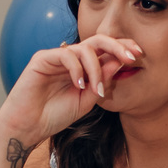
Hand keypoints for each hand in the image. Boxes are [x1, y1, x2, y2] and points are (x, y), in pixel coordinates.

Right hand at [0, 35, 140, 160]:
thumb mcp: (87, 100)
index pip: (104, 51)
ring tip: (96, 90)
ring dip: (96, 69)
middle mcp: (71, 59)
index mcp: (82, 68)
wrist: (28, 127)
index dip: (122, 49)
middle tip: (131, 57)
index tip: (139, 56)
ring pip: (83, 49)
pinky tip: (79, 85)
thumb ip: (102, 82)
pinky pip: (66, 55)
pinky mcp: (42, 59)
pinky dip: (77, 69)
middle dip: (117, 46)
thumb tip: (119, 62)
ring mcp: (56, 57)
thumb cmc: (54, 116)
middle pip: (98, 41)